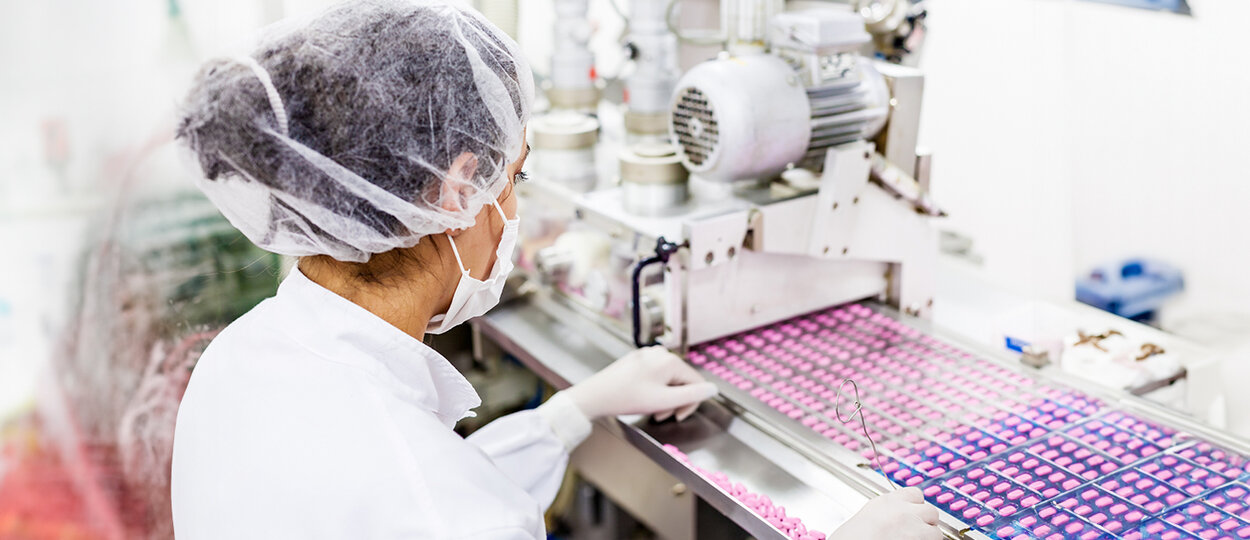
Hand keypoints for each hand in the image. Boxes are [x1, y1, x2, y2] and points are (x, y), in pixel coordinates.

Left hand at [563, 346, 717, 421]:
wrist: (595, 396)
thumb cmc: (626, 398)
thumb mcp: (664, 401)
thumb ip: (692, 395)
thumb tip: (713, 390)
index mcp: (670, 360)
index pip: (696, 382)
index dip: (691, 403)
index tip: (678, 416)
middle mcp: (660, 352)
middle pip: (682, 380)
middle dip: (675, 401)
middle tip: (661, 415)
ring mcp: (647, 355)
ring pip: (668, 380)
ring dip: (665, 398)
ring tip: (651, 409)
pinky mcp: (637, 360)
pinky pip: (655, 376)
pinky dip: (654, 390)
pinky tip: (642, 399)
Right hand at [828, 487, 941, 539]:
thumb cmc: (850, 539)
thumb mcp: (866, 518)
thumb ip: (885, 514)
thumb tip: (894, 522)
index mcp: (887, 502)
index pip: (915, 494)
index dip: (916, 507)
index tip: (913, 514)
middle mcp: (904, 511)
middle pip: (930, 510)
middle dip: (926, 522)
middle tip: (915, 532)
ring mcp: (915, 528)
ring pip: (936, 531)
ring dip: (929, 537)